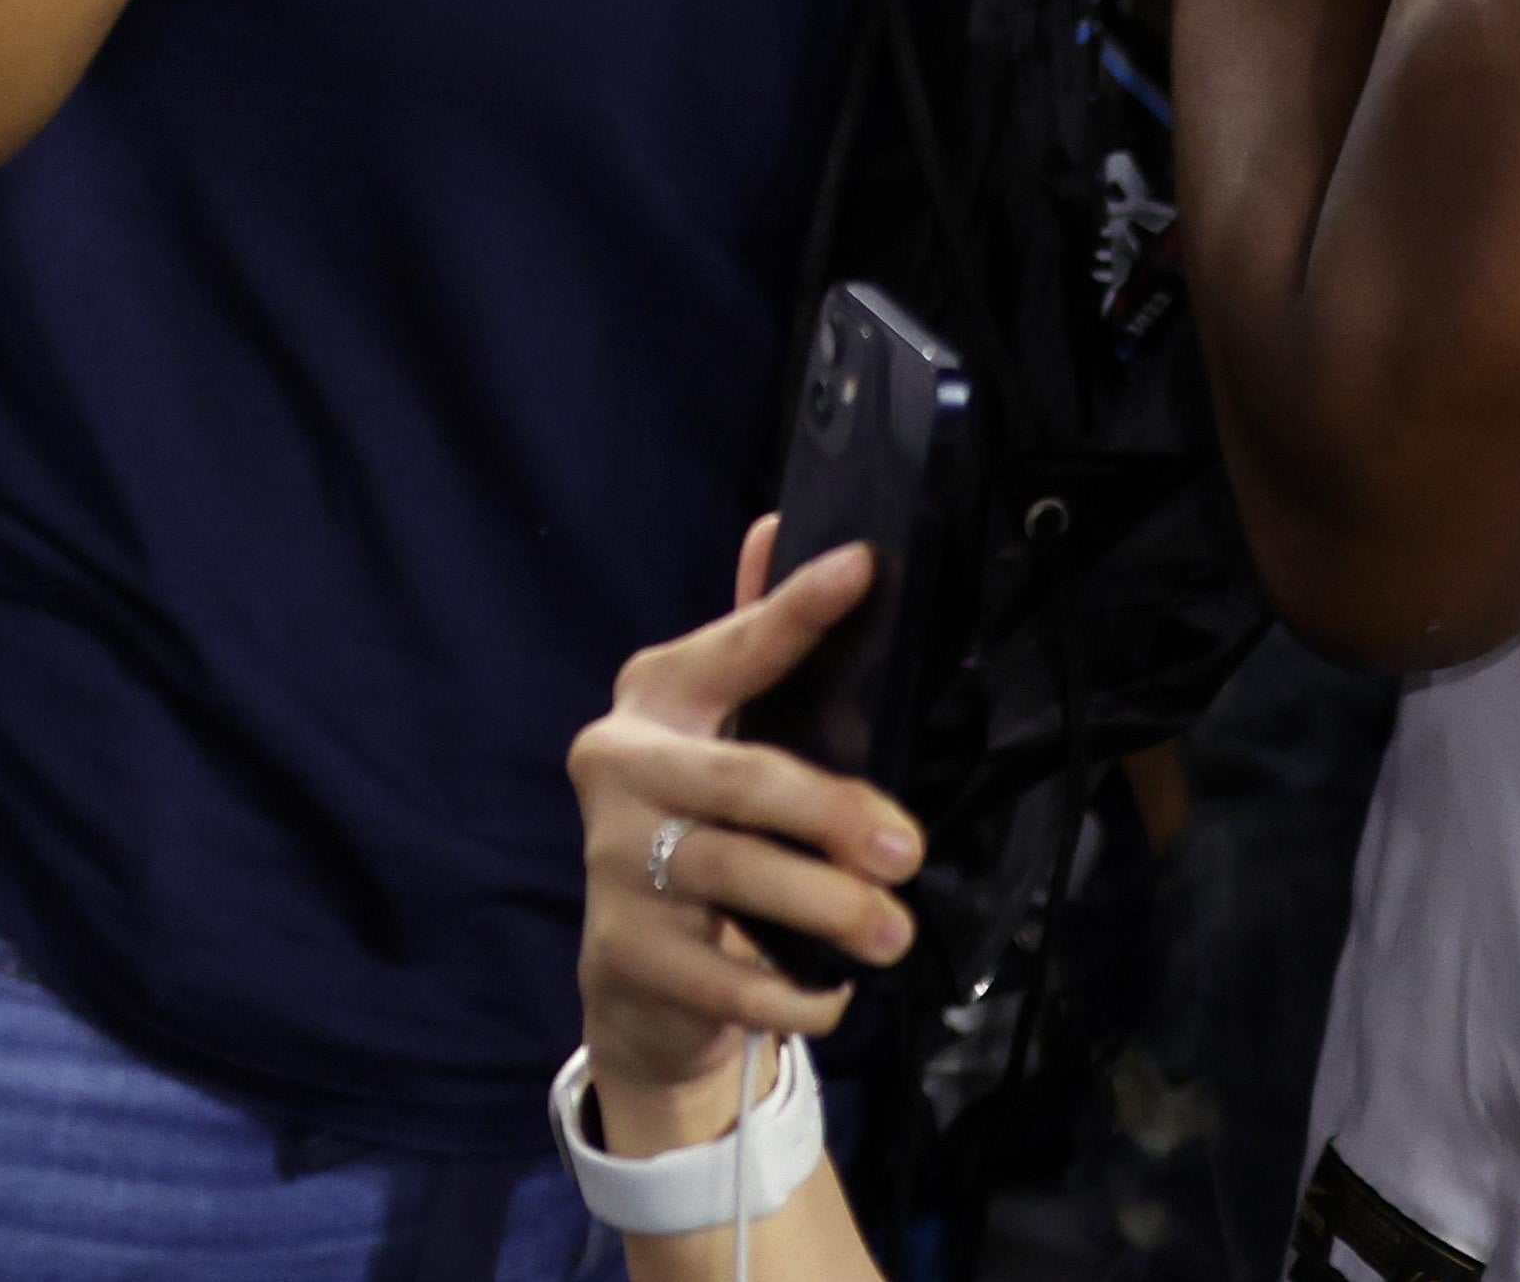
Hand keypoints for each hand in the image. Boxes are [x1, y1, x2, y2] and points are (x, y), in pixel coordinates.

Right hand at [570, 523, 921, 1118]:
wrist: (638, 978)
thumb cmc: (704, 832)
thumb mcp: (723, 740)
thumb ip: (754, 645)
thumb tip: (783, 527)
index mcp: (651, 704)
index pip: (731, 648)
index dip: (794, 611)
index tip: (864, 569)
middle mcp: (618, 768)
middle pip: (738, 779)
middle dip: (829, 811)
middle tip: (905, 849)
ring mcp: (614, 861)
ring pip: (733, 875)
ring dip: (827, 907)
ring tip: (891, 933)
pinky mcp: (627, 952)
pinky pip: (726, 978)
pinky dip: (792, 992)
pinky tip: (829, 993)